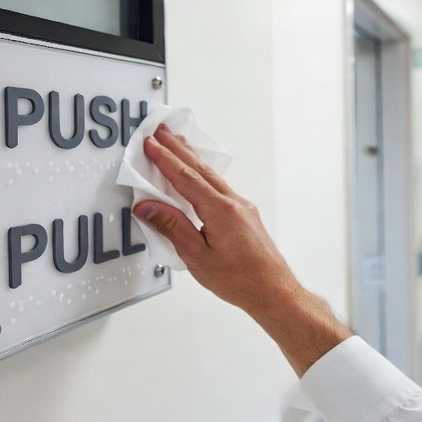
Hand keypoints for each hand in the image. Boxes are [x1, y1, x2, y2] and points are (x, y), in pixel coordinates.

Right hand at [133, 125, 296, 314]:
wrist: (273, 291)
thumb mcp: (197, 257)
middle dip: (178, 148)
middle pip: (200, 169)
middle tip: (161, 130)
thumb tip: (148, 207)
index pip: (186, 178)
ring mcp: (242, 207)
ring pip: (211, 176)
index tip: (150, 144)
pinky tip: (199, 173)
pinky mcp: (245, 215)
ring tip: (178, 142)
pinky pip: (220, 187)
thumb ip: (172, 227)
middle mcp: (234, 203)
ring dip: (192, 158)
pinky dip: (204, 175)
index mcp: (221, 211)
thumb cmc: (240, 280)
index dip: (165, 159)